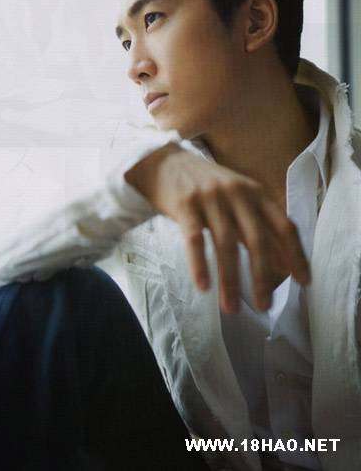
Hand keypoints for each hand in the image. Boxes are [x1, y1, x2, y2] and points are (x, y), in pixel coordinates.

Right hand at [125, 143, 309, 312]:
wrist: (166, 162)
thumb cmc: (207, 186)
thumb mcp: (239, 197)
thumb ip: (259, 225)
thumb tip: (284, 263)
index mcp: (256, 192)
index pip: (284, 225)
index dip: (296, 254)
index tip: (304, 282)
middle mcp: (237, 193)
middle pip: (257, 239)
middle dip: (262, 277)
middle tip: (265, 306)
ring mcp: (210, 198)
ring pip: (226, 244)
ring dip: (230, 280)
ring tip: (232, 308)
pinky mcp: (185, 204)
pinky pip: (194, 240)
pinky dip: (200, 265)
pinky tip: (203, 286)